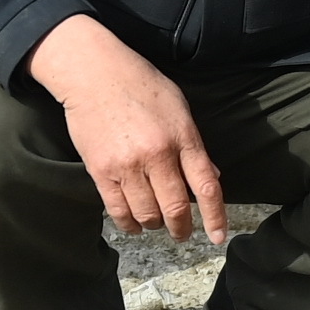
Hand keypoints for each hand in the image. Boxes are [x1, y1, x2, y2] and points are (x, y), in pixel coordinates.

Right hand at [26, 15, 225, 243]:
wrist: (92, 73)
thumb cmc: (140, 84)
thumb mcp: (178, 107)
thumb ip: (194, 145)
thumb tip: (211, 176)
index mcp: (182, 136)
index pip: (206, 186)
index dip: (215, 217)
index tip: (217, 237)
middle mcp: (157, 154)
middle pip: (176, 209)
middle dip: (181, 228)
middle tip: (181, 233)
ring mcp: (127, 165)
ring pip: (147, 215)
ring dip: (155, 225)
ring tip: (155, 222)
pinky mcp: (101, 172)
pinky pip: (118, 211)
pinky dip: (129, 223)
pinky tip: (134, 223)